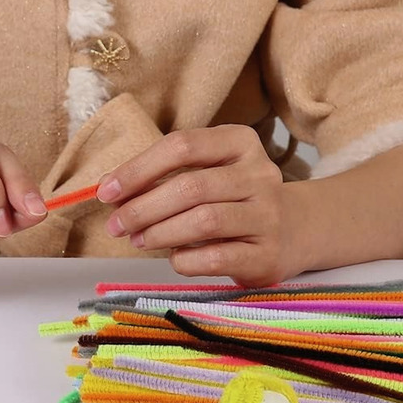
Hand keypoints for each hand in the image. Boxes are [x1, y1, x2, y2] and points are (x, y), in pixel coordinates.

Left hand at [97, 125, 292, 286]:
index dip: (138, 169)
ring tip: (138, 240)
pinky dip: (184, 260)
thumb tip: (109, 190)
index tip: (106, 191)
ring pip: (203, 220)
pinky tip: (173, 258)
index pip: (182, 146)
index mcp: (240, 143)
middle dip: (143, 207)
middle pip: (190, 186)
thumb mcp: (206, 173)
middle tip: (116, 225)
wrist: (295, 231)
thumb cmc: (233, 198)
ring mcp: (268, 215)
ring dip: (159, 232)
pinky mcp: (267, 254)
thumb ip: (162, 176)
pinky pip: (215, 257)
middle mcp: (260, 174)